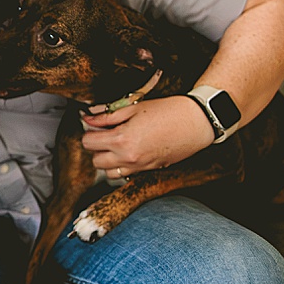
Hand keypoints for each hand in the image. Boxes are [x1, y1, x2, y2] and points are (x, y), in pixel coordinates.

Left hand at [79, 95, 216, 177]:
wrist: (196, 122)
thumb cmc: (167, 112)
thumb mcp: (133, 108)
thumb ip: (106, 116)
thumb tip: (87, 117)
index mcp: (122, 140)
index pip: (88, 143)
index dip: (89, 132)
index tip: (94, 125)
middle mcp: (128, 158)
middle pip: (96, 161)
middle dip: (97, 147)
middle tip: (105, 133)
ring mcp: (139, 167)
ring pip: (109, 172)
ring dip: (108, 160)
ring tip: (116, 144)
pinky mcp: (149, 170)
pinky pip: (126, 175)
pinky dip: (122, 166)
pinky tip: (129, 151)